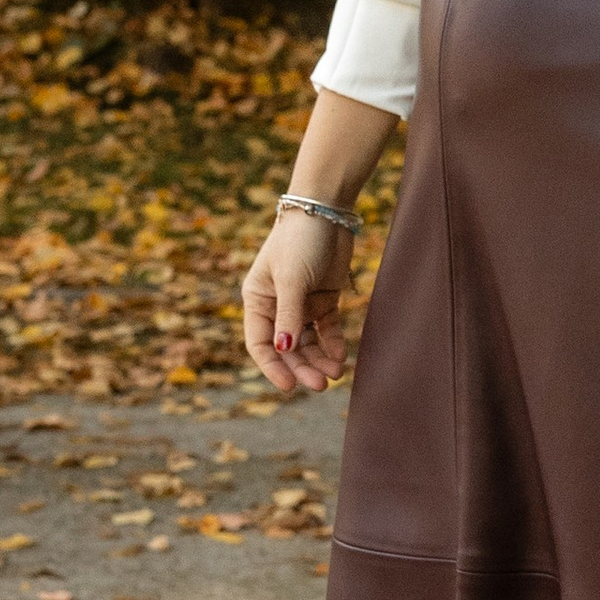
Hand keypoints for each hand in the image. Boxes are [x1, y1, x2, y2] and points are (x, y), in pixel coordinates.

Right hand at [243, 210, 355, 396]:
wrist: (327, 213)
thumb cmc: (299, 241)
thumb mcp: (292, 279)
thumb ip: (289, 314)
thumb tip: (284, 349)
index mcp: (257, 300)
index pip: (260, 343)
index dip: (273, 367)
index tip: (289, 387)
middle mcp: (277, 306)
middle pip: (288, 348)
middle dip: (303, 367)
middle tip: (321, 385)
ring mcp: (302, 304)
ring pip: (308, 342)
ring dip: (320, 359)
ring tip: (336, 374)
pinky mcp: (324, 299)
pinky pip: (327, 329)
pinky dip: (333, 344)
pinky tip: (341, 357)